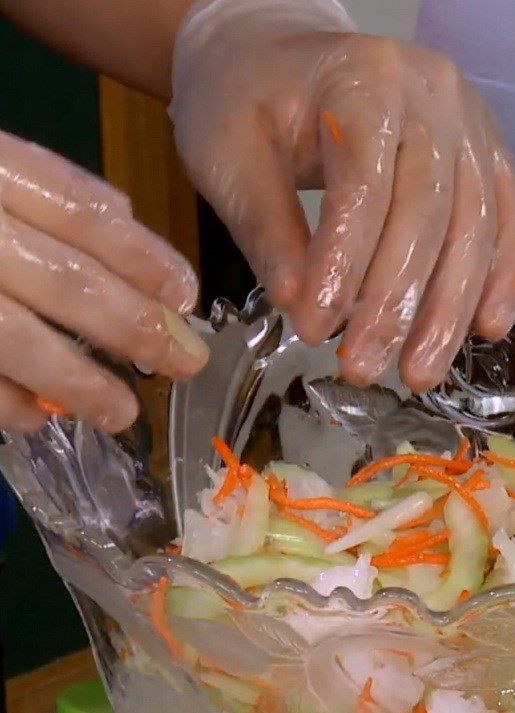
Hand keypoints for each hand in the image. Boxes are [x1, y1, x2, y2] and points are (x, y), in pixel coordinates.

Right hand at [0, 131, 207, 432]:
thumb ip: (44, 182)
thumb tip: (122, 213)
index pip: (82, 213)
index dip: (144, 258)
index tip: (186, 297)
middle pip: (65, 279)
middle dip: (134, 328)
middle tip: (185, 364)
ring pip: (13, 336)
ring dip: (77, 381)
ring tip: (121, 413)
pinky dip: (1, 400)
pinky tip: (36, 418)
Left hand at [170, 2, 514, 391]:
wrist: (278, 52)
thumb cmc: (244, 99)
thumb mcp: (228, 154)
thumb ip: (264, 227)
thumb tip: (299, 307)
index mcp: (363, 79)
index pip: (364, 182)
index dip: (345, 263)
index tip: (316, 329)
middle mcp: (432, 94)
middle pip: (429, 210)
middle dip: (399, 302)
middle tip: (365, 368)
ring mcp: (468, 121)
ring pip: (476, 224)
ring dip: (451, 308)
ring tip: (420, 371)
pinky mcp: (483, 151)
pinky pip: (505, 218)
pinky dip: (499, 277)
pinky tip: (486, 328)